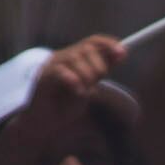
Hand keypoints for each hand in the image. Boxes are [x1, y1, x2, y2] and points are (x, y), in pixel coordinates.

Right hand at [4, 34, 124, 158]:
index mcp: (73, 56)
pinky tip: (78, 91)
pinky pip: (60, 70)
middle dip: (98, 65)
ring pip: (74, 57)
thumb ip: (102, 70)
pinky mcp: (41, 77)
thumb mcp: (90, 86)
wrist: (44, 123)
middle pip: (86, 48)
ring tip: (85, 90)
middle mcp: (61, 57)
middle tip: (97, 81)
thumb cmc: (65, 105)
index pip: (93, 41)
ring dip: (87, 74)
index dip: (109, 44)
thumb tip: (122, 54)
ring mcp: (50, 65)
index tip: (123, 54)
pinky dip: (74, 80)